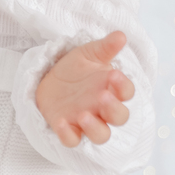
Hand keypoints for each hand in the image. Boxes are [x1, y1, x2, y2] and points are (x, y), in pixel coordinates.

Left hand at [36, 30, 133, 148]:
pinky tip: (61, 123)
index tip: (114, 74)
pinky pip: (72, 140)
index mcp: (112, 89)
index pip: (126, 93)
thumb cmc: (75, 69)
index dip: (123, 86)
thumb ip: (105, 47)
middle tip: (103, 96)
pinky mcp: (67, 129)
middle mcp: (102, 109)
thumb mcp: (88, 54)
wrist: (48, 79)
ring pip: (100, 135)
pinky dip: (68, 135)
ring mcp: (86, 121)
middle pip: (119, 117)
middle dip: (114, 109)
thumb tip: (121, 35)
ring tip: (83, 116)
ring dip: (95, 128)